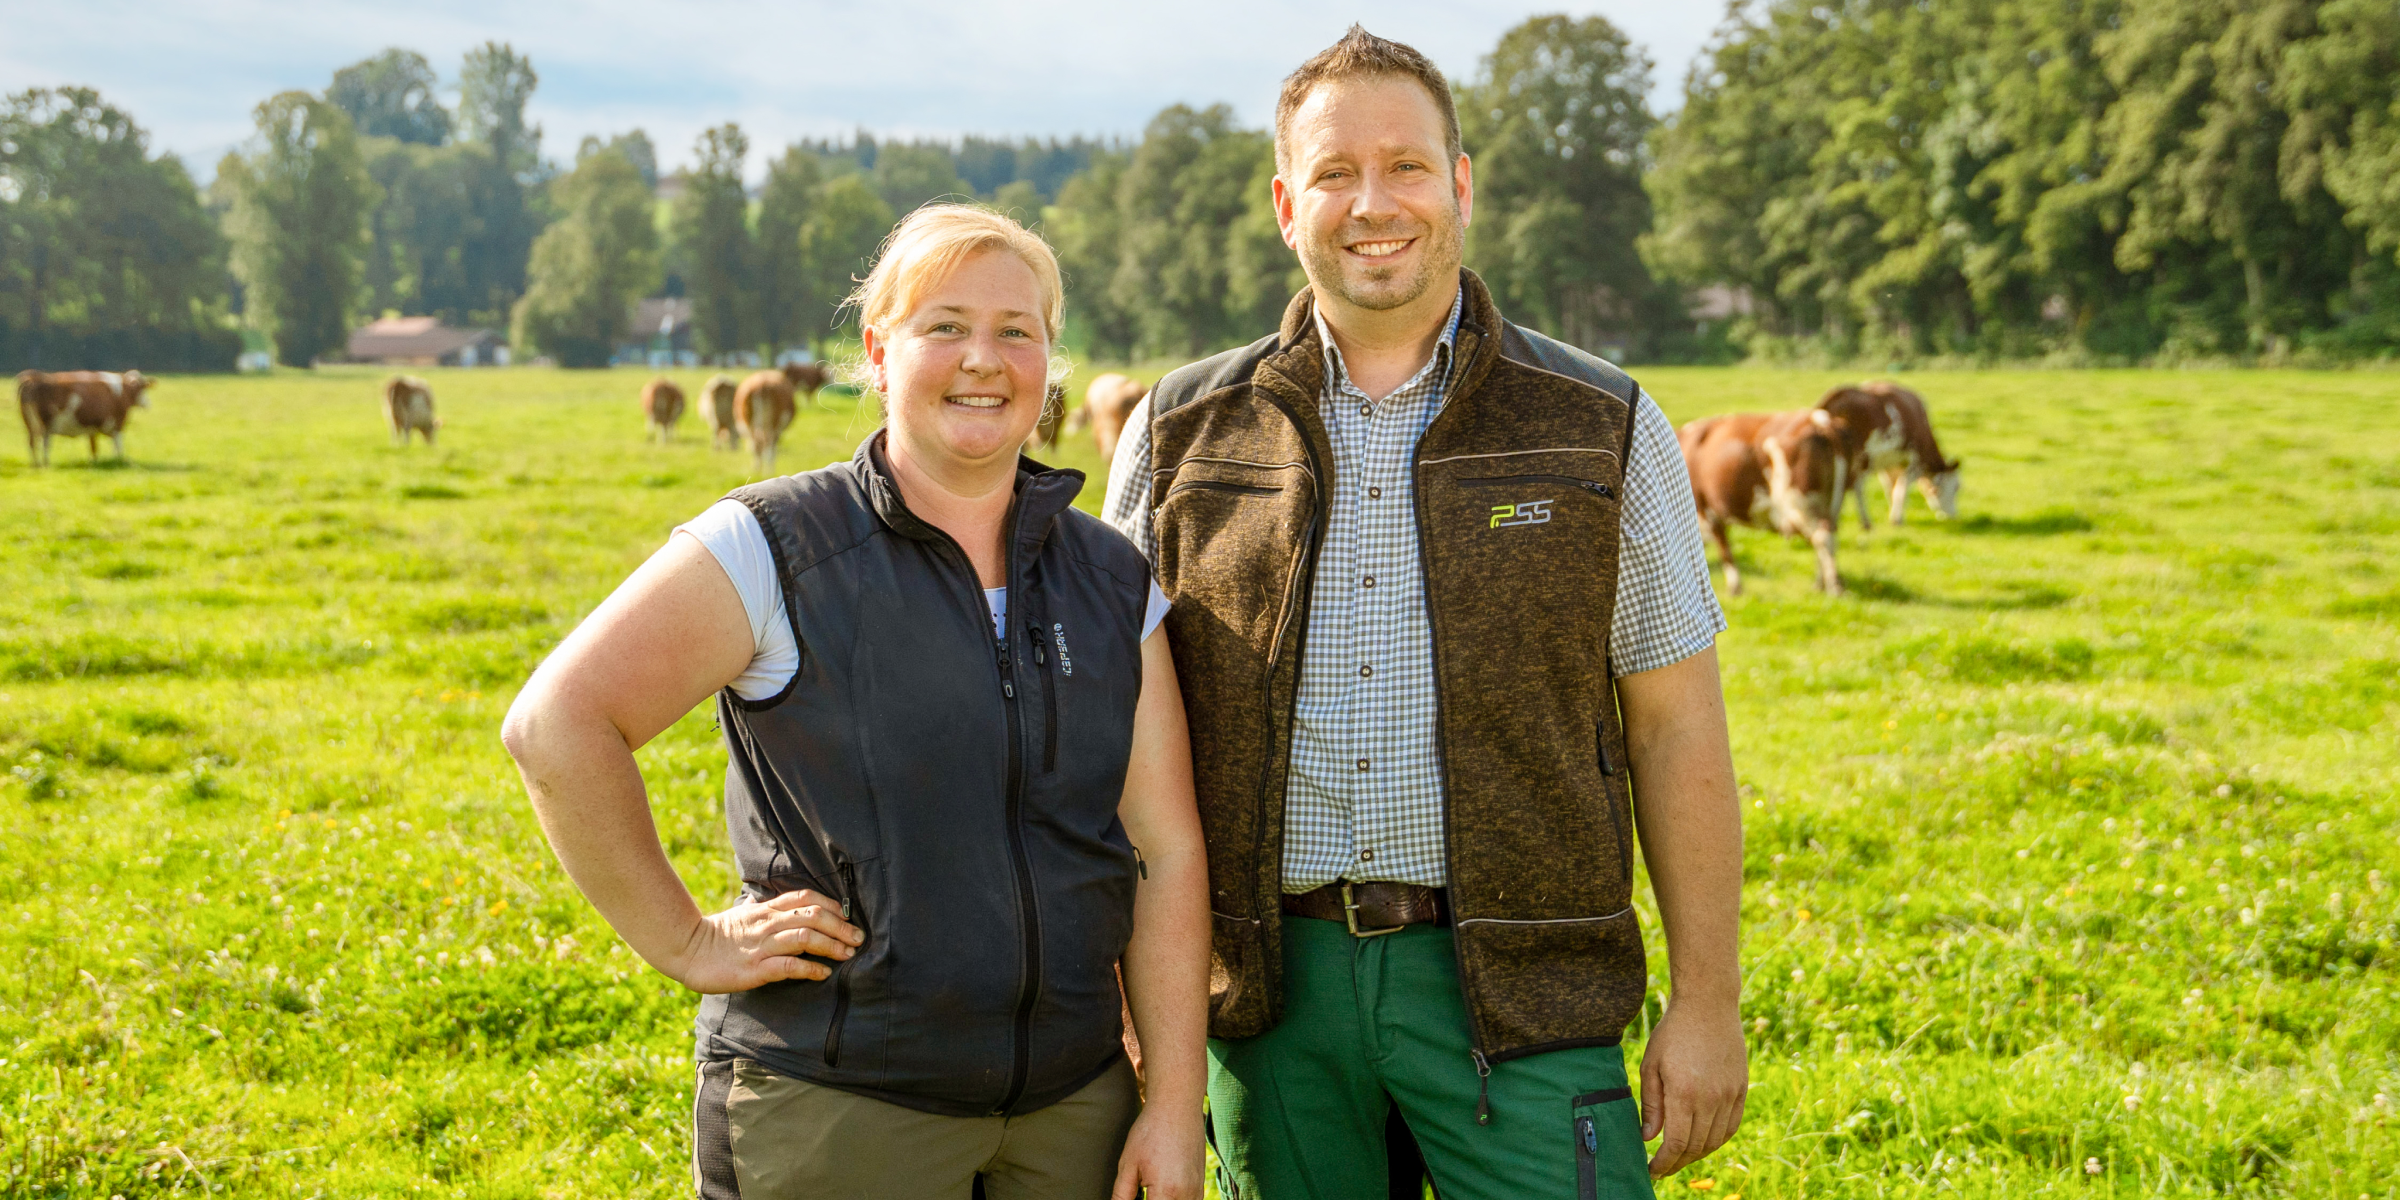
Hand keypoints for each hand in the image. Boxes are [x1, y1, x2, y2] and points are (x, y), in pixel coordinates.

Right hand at [666, 889, 863, 994]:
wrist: (685, 949)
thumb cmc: (717, 935)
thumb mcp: (741, 915)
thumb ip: (760, 909)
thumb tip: (766, 900)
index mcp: (766, 909)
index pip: (806, 898)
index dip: (832, 906)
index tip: (848, 918)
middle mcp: (767, 923)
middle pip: (813, 916)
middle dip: (841, 927)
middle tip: (859, 938)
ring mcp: (761, 945)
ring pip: (805, 937)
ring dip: (832, 945)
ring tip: (848, 954)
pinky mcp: (755, 969)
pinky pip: (788, 965)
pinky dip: (810, 968)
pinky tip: (823, 973)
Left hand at [1109, 1104, 1203, 1199]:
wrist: (1177, 1107)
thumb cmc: (1150, 1132)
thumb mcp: (1128, 1165)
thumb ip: (1121, 1196)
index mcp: (1166, 1192)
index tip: (1135, 1197)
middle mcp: (1186, 1196)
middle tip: (1139, 1193)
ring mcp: (1196, 1191)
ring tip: (1149, 1191)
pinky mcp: (1200, 1186)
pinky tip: (1160, 1193)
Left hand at [1640, 1000, 1747, 1177]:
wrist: (1708, 1005)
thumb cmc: (1673, 1032)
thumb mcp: (1651, 1065)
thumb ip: (1652, 1104)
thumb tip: (1650, 1138)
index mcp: (1684, 1093)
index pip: (1677, 1144)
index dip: (1664, 1163)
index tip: (1652, 1169)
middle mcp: (1711, 1098)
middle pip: (1696, 1147)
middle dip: (1678, 1163)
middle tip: (1663, 1167)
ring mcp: (1730, 1095)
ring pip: (1715, 1140)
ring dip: (1697, 1154)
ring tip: (1680, 1155)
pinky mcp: (1741, 1089)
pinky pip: (1731, 1126)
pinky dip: (1717, 1139)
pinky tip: (1703, 1141)